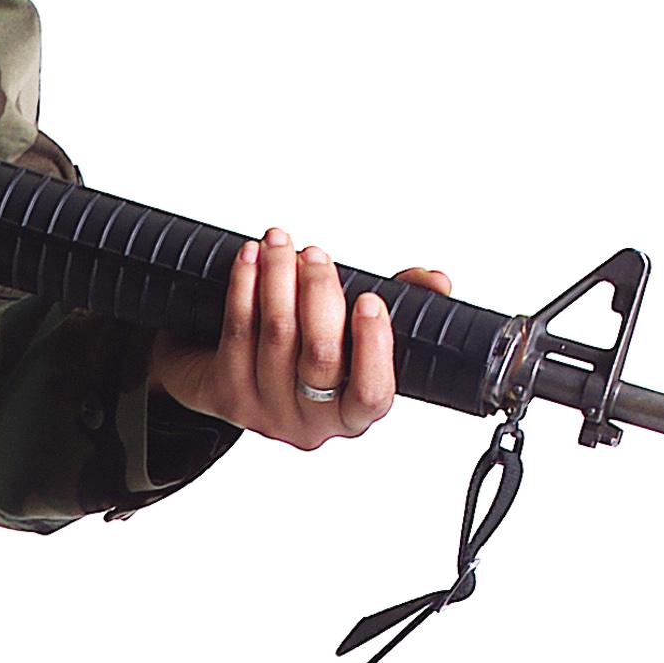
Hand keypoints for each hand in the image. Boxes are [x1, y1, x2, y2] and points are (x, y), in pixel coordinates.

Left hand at [150, 231, 453, 446]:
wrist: (228, 379)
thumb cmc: (308, 352)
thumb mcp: (357, 335)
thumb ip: (402, 305)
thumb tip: (436, 280)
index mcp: (353, 413)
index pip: (371, 393)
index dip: (372, 346)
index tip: (369, 300)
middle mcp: (311, 421)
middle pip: (320, 356)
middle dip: (319, 293)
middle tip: (316, 253)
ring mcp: (266, 411)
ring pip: (277, 336)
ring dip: (278, 278)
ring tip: (280, 242)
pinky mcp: (227, 394)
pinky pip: (238, 332)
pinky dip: (244, 287)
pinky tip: (251, 259)